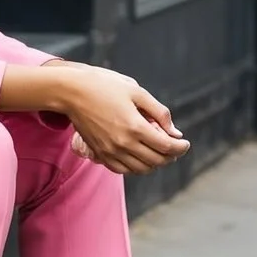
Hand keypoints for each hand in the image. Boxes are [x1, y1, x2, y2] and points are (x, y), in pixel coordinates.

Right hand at [51, 63, 189, 174]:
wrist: (71, 92)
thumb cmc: (104, 86)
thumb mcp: (136, 91)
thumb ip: (159, 112)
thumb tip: (175, 132)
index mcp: (135, 127)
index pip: (166, 147)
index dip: (180, 147)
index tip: (185, 143)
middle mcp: (123, 143)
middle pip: (156, 161)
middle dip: (170, 156)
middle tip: (174, 147)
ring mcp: (110, 151)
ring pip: (141, 169)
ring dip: (154, 163)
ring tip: (158, 151)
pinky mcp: (100, 153)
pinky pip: (122, 170)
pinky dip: (135, 167)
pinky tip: (139, 156)